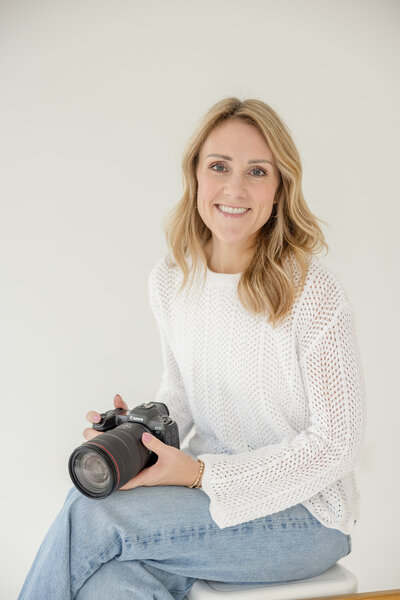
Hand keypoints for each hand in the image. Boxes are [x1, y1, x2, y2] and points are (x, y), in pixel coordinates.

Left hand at [83, 394, 201, 489]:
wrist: (193, 473)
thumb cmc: (182, 467)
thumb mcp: (168, 453)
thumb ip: (155, 444)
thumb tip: (143, 435)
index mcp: (147, 477)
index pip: (125, 483)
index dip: (112, 481)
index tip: (102, 474)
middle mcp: (145, 478)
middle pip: (124, 478)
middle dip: (113, 472)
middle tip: (102, 461)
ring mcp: (148, 475)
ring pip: (130, 473)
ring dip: (122, 468)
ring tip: (111, 457)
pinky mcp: (152, 471)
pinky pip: (138, 469)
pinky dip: (131, 463)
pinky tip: (129, 455)